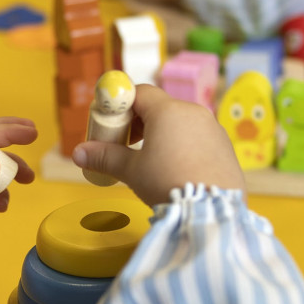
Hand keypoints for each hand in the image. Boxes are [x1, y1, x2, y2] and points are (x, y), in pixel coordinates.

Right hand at [72, 85, 243, 205]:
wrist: (211, 211)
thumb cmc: (168, 184)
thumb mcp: (132, 171)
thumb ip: (106, 157)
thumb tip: (78, 153)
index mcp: (168, 111)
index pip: (140, 92)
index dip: (122, 105)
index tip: (112, 124)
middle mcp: (193, 112)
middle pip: (161, 106)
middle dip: (140, 122)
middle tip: (127, 145)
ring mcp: (213, 128)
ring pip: (181, 122)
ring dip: (162, 134)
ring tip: (152, 161)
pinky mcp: (224, 146)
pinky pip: (198, 137)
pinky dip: (183, 145)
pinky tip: (177, 170)